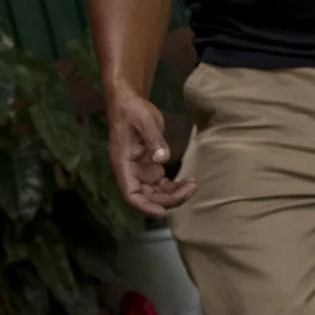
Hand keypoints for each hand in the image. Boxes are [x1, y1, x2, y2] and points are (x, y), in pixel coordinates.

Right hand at [105, 87, 193, 215]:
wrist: (130, 101)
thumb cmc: (132, 110)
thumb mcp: (144, 121)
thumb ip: (154, 140)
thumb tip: (162, 159)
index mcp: (122, 164)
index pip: (131, 194)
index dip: (145, 206)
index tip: (163, 212)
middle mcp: (130, 172)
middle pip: (147, 197)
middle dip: (169, 199)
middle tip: (191, 189)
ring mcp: (140, 171)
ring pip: (156, 193)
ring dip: (174, 194)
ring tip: (192, 185)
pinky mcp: (150, 167)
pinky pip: (162, 185)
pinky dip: (175, 187)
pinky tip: (188, 182)